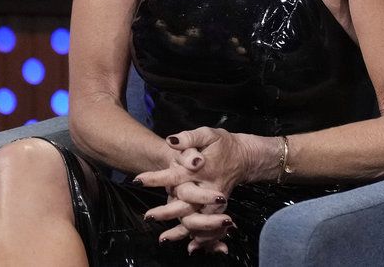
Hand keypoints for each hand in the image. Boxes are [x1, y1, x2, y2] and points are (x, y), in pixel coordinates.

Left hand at [136, 128, 250, 252]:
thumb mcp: (208, 134)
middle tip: (148, 216)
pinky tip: (191, 248)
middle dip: (167, 212)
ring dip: (182, 231)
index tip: (138, 180)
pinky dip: (203, 239)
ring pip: (198, 220)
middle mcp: (208, 188)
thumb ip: (189, 137)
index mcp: (203, 169)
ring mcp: (215, 201)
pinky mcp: (218, 208)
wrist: (245, 157)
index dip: (157, 178)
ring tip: (163, 239)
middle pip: (186, 204)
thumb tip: (171, 141)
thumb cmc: (223, 144)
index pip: (176, 175)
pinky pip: (211, 227)